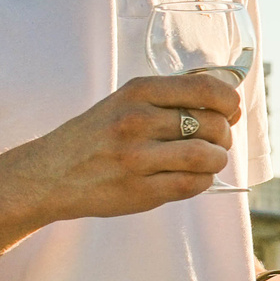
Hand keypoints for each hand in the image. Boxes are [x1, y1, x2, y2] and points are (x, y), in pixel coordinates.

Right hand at [0, 73, 238, 238]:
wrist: (49, 174)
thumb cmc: (96, 136)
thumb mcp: (125, 102)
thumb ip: (169, 99)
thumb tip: (226, 103)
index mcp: (138, 92)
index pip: (205, 89)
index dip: (228, 102)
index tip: (230, 111)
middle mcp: (137, 121)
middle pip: (212, 125)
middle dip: (224, 134)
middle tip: (216, 140)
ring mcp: (138, 158)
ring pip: (207, 156)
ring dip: (217, 159)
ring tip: (208, 160)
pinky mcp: (140, 190)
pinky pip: (192, 184)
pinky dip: (203, 180)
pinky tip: (193, 176)